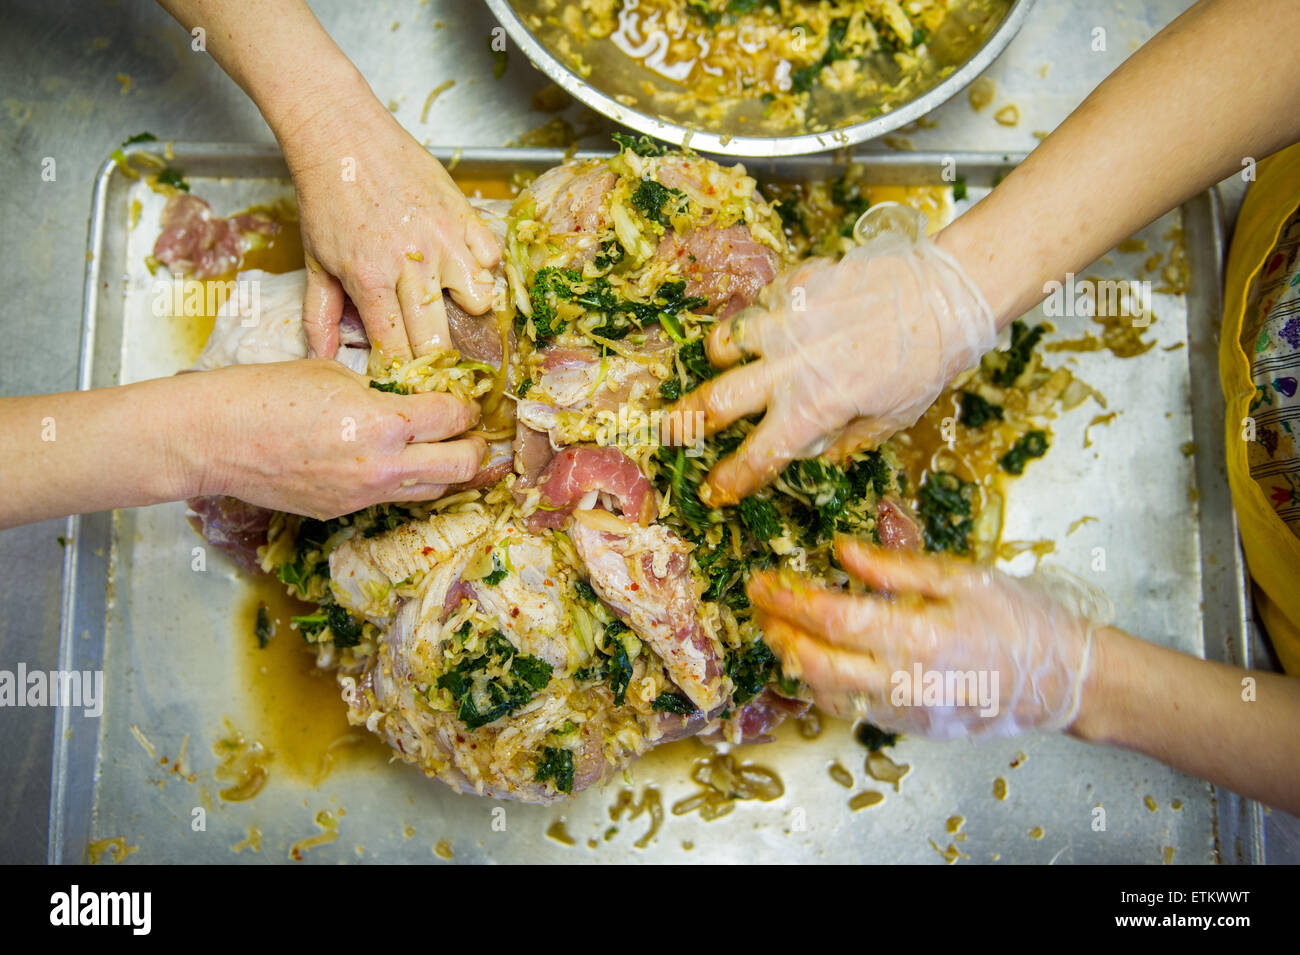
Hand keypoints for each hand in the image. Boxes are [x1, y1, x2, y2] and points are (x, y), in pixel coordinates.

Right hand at [183, 360, 485, 518]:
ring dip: (445, 471)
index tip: (465, 402)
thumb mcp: (336, 376)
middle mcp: (382, 467)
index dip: (465, 407)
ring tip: (445, 452)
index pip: (452, 418)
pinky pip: (390, 498)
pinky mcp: (342, 511)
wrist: (215, 438)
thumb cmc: (267, 393)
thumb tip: (415, 402)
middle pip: (460, 467)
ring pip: (431, 490)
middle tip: (474, 435)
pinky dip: (402, 481)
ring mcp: (363, 495)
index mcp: (384, 423)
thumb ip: (384, 393)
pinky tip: (394, 463)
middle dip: (475, 449)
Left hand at [282, 89, 499, 364]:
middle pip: (439, 340)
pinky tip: (460, 265)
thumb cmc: (326, 196)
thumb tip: (322, 359)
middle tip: (430, 355)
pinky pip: (490, 259)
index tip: (403, 376)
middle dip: (435, 357)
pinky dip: (481, 268)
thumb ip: (320, 315)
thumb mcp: (315, 261)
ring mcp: (444, 240)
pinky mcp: (464, 215)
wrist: (342, 135)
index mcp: (371, 281)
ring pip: (479, 303)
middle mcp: (412, 265)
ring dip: (466, 310)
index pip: (397, 351)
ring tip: (448, 303)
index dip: (401, 372)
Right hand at [673, 204, 995, 505]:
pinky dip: (761, 314)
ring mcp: (788, 321)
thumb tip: (815, 454)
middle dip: (689, 420)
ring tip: (719, 359)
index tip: (714, 491)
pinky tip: (777, 320)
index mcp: (816, 408)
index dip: (731, 478)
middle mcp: (791, 367)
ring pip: (726, 340)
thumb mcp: (892, 419)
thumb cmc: (925, 364)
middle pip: (720, 399)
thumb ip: (847, 441)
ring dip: (719, 355)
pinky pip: (761, 302)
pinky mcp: (796, 285)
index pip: (760, 454)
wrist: (945, 294)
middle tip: (672, 429)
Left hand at [747, 537, 1105, 738]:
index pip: (831, 619)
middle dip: (777, 632)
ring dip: (792, 661)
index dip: (788, 599)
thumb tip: (841, 551)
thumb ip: (896, 567)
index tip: (762, 580)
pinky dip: (822, 684)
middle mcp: (903, 681)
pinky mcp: (907, 726)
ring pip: (825, 694)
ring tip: (777, 629)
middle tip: (759, 605)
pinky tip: (814, 658)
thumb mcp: (962, 577)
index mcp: (918, 636)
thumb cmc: (1021, 618)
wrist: (1063, 680)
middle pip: (814, 664)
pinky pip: (850, 708)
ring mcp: (903, 710)